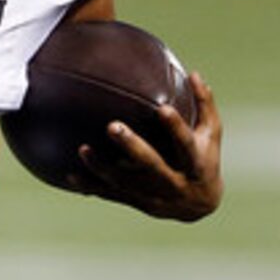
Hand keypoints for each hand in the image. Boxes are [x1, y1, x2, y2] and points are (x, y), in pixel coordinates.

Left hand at [79, 70, 223, 221]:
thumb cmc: (204, 159)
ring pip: (125, 183)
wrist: (198, 205)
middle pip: (152, 165)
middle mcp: (174, 181)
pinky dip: (90, 186)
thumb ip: (204, 105)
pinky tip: (68, 176)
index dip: (175, 128)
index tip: (162, 109)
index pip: (185, 144)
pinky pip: (111, 195)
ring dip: (102, 168)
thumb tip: (194, 73)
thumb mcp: (211, 134)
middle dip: (132, 148)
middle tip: (112, 126)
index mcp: (194, 163)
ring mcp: (153, 195)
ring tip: (83, 149)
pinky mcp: (137, 202)